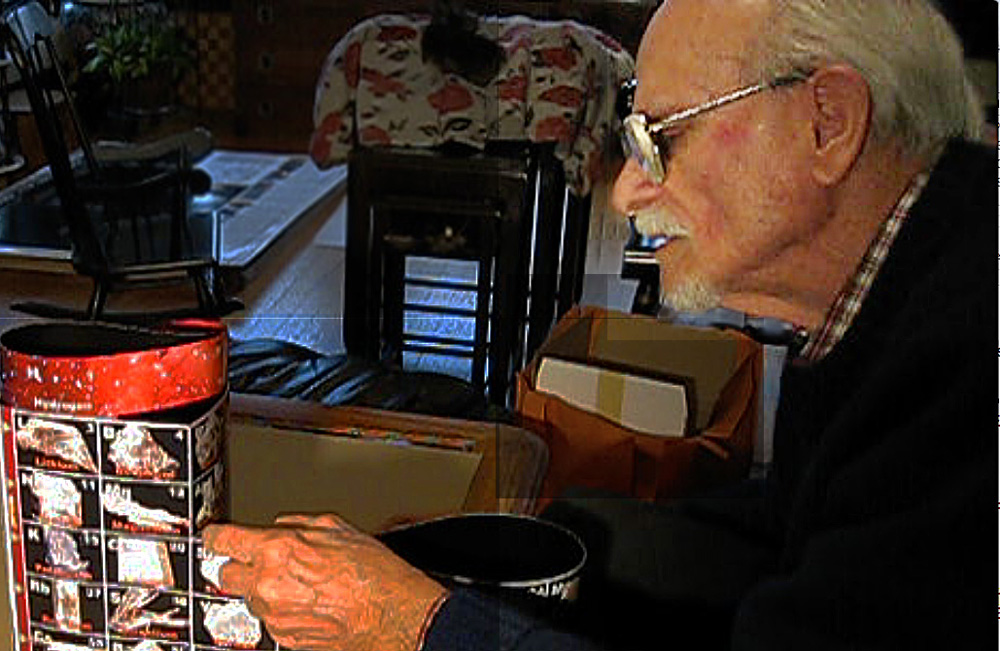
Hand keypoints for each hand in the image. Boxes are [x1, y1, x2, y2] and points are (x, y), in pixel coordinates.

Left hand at [203, 513, 448, 650]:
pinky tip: (310, 604)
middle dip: (242, 566)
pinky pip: (270, 621)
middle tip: (263, 562)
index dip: (217, 536)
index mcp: (276, 550)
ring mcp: (274, 616)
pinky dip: (283, 612)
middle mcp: (267, 585)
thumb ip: (298, 523)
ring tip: (300, 585)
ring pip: (250, 599)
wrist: (390, 613)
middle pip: (228, 574)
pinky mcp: (284, 639)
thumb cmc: (371, 572)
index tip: (216, 536)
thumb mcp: (335, 527)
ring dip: (264, 591)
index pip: (223, 540)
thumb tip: (282, 525)